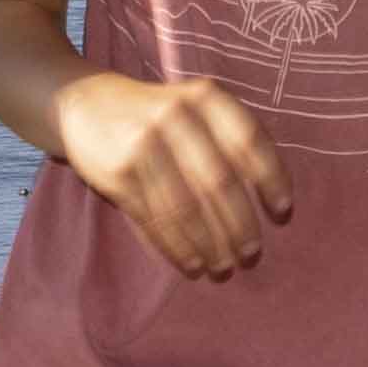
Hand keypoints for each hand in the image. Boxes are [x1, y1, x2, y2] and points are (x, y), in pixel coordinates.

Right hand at [52, 68, 293, 282]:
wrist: (85, 105)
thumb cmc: (159, 115)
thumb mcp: (197, 109)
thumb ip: (232, 141)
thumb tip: (274, 205)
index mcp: (206, 97)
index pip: (250, 140)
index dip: (272, 179)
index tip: (282, 214)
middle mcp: (177, 115)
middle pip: (219, 181)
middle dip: (240, 226)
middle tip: (252, 256)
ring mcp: (144, 143)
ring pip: (185, 208)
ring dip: (209, 246)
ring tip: (222, 269)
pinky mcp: (118, 172)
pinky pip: (154, 220)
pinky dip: (177, 249)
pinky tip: (191, 265)